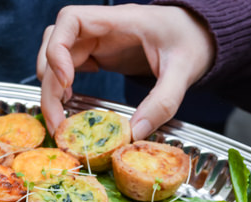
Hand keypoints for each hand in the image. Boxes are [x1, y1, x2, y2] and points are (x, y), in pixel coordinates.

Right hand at [38, 5, 214, 139]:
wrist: (201, 36)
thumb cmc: (193, 41)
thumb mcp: (184, 72)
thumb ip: (162, 102)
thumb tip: (135, 133)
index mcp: (119, 21)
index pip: (71, 20)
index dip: (58, 48)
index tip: (66, 80)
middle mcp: (102, 28)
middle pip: (54, 45)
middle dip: (49, 83)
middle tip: (57, 120)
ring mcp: (98, 41)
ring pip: (56, 57)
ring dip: (51, 88)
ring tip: (59, 117)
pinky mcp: (99, 54)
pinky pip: (69, 66)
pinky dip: (61, 86)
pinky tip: (69, 103)